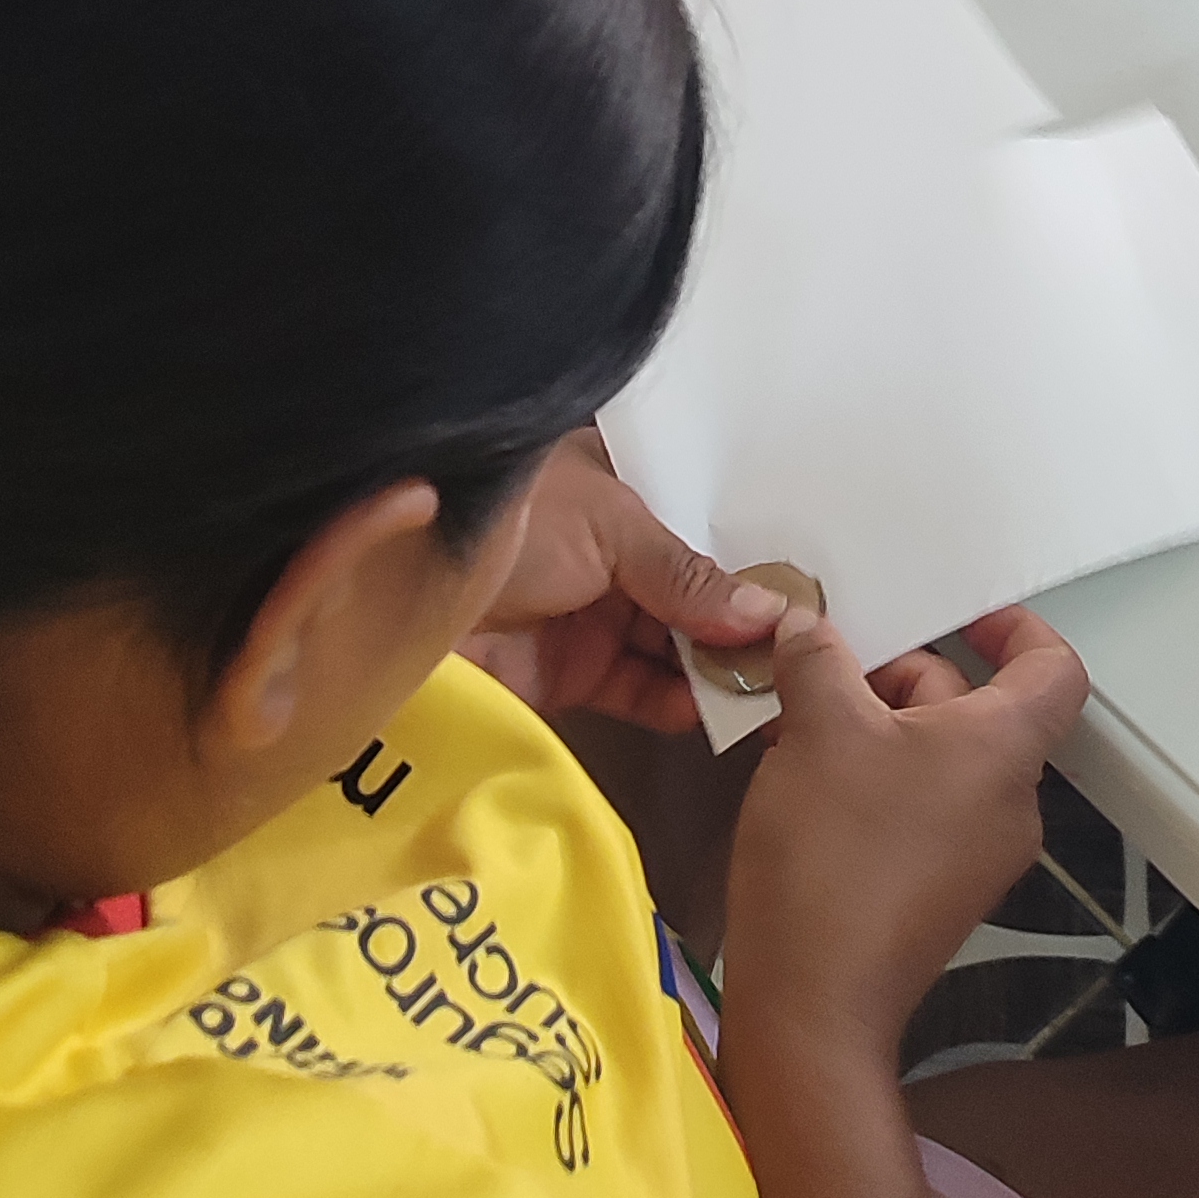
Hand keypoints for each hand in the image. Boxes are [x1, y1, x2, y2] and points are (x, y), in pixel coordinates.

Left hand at [461, 437, 794, 729]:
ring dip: (716, 665)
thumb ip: (687, 574)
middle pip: (691, 588)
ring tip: (776, 686)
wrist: (390, 593)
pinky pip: (639, 691)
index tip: (809, 585)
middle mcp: (607, 548)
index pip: (697, 518)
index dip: (747, 551)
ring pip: (672, 644)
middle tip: (806, 651)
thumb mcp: (608, 527)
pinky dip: (677, 703)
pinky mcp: (569, 675)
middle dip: (740, 619)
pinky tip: (719, 711)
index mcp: (615, 486)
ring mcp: (588, 613)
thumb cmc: (508, 523)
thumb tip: (770, 613)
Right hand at [720, 604, 1090, 1057]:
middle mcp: (1006, 802)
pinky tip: (797, 768)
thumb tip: (807, 626)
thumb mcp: (818, 727)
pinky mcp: (933, 888)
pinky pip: (912, 802)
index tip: (958, 608)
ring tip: (792, 711)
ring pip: (932, 752)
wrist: (812, 1003)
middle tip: (822, 658)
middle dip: (896, 671)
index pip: (1052, 666)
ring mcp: (972, 852)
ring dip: (868, 721)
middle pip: (971, 703)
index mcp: (1004, 751)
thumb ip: (817, 658)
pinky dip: (865, 772)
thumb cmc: (834, 858)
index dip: (1013, 624)